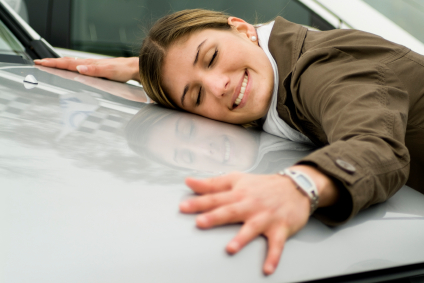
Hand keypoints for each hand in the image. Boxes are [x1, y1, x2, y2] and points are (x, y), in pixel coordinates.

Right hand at [34, 57, 139, 82]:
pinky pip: (80, 66)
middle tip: (38, 62)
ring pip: (73, 63)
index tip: (40, 63)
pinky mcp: (97, 69)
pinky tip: (71, 68)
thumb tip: (80, 68)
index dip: (54, 63)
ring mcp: (93, 66)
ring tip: (49, 64)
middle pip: (68, 62)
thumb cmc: (124, 71)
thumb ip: (95, 70)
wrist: (135, 69)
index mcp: (90, 64)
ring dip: (60, 63)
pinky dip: (71, 66)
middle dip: (52, 62)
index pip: (68, 63)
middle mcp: (90, 64)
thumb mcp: (110, 72)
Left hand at [180, 172, 310, 274]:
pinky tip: (266, 268)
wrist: (296, 187)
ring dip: (241, 238)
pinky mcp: (280, 228)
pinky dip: (273, 257)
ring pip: (252, 228)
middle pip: (230, 211)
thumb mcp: (236, 179)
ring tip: (230, 248)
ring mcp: (265, 217)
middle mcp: (250, 205)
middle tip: (200, 222)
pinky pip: (276, 245)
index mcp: (238, 193)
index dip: (198, 202)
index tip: (183, 207)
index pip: (215, 197)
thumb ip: (212, 183)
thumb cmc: (263, 185)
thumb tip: (189, 181)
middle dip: (215, 217)